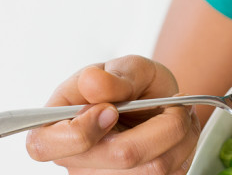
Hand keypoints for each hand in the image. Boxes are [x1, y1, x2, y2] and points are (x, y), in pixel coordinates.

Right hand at [25, 55, 200, 173]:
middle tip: (171, 102)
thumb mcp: (127, 68)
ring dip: (179, 133)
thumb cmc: (132, 84)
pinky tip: (178, 133)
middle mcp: (77, 160)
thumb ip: (113, 76)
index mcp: (55, 126)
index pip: (45, 146)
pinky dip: (185, 146)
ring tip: (177, 113)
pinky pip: (172, 173)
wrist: (158, 101)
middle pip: (120, 156)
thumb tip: (91, 82)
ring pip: (155, 168)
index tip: (111, 109)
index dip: (81, 132)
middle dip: (160, 123)